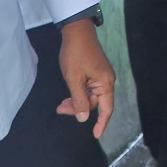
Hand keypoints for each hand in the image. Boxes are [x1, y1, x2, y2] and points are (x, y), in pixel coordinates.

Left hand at [57, 20, 115, 139]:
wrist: (76, 31)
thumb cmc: (75, 55)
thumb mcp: (74, 79)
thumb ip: (79, 100)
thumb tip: (83, 118)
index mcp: (105, 83)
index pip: (106, 109)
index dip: (102, 123)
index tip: (96, 135)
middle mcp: (106, 81)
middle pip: (95, 103)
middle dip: (78, 108)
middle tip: (60, 109)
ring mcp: (100, 76)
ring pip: (89, 96)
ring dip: (76, 101)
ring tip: (61, 104)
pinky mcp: (94, 72)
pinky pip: (87, 89)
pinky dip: (77, 93)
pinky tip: (67, 95)